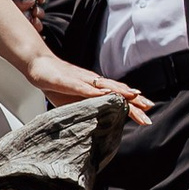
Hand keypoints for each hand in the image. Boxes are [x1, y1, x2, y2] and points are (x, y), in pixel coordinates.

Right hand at [27, 50, 152, 125]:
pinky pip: (83, 86)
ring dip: (120, 92)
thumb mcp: (74, 101)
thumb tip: (97, 124)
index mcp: (95, 89)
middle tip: (149, 110)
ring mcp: (82, 80)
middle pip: (117, 92)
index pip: (118, 99)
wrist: (39, 65)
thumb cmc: (57, 84)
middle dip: (134, 102)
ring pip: (105, 87)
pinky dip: (94, 91)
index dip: (133, 107)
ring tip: (134, 97)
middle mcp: (93, 82)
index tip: (147, 116)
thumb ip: (87, 108)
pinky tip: (104, 94)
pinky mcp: (69, 80)